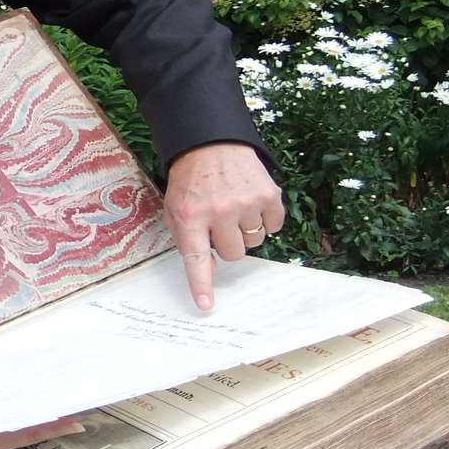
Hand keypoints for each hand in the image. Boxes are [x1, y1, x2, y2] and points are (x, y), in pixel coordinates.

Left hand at [163, 141, 283, 311]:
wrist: (211, 142)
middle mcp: (219, 211)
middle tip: (221, 224)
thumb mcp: (175, 207)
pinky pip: (274, 227)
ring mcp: (246, 202)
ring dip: (246, 231)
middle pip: (234, 255)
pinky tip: (252, 203)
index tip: (206, 306)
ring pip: (254, 242)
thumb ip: (186, 239)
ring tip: (235, 209)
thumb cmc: (191, 180)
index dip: (202, 284)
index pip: (196, 258)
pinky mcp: (269, 194)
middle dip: (228, 244)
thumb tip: (207, 271)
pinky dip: (266, 220)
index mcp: (190, 216)